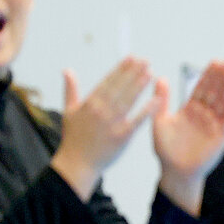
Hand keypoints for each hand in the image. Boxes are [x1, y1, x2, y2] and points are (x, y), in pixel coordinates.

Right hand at [50, 57, 154, 201]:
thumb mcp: (68, 111)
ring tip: (150, 73)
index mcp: (90, 103)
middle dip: (133, 73)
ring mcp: (111, 123)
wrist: (77, 164)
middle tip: (145, 61)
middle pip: (120, 88)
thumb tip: (67, 70)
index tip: (131, 58)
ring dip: (140, 86)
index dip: (120, 69)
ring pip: (128, 100)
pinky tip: (156, 100)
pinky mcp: (121, 136)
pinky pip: (136, 121)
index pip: (108, 81)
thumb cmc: (73, 139)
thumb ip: (70, 89)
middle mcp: (101, 111)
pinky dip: (146, 110)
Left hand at [153, 60, 223, 215]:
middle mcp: (205, 114)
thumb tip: (160, 78)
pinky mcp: (221, 137)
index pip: (202, 88)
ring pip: (223, 103)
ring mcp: (214, 125)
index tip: (215, 62)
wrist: (174, 172)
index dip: (208, 75)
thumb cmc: (166, 150)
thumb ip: (162, 100)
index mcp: (191, 109)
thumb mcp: (160, 121)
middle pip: (215, 92)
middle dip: (221, 78)